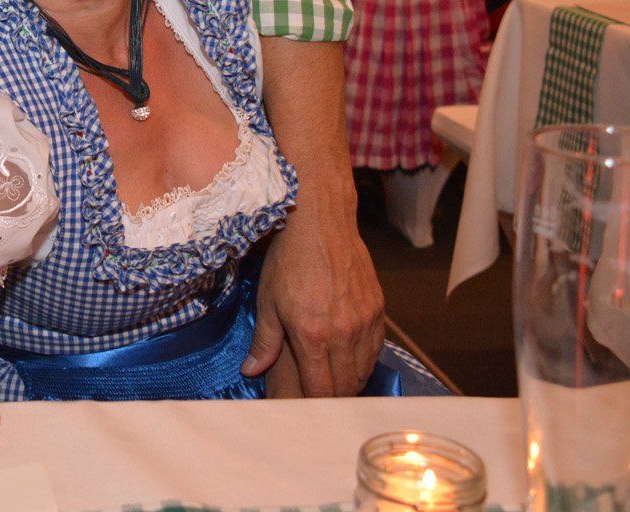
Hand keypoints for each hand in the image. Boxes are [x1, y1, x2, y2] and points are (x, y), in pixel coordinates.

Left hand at [243, 201, 384, 395]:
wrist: (319, 223)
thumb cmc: (288, 261)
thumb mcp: (267, 301)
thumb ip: (264, 342)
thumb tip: (250, 371)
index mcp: (313, 336)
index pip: (321, 389)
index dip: (314, 403)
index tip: (306, 406)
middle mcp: (344, 334)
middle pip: (346, 385)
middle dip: (333, 397)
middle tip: (320, 397)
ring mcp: (365, 321)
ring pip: (364, 369)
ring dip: (351, 380)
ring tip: (336, 382)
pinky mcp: (378, 309)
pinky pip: (376, 348)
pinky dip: (365, 359)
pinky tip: (352, 358)